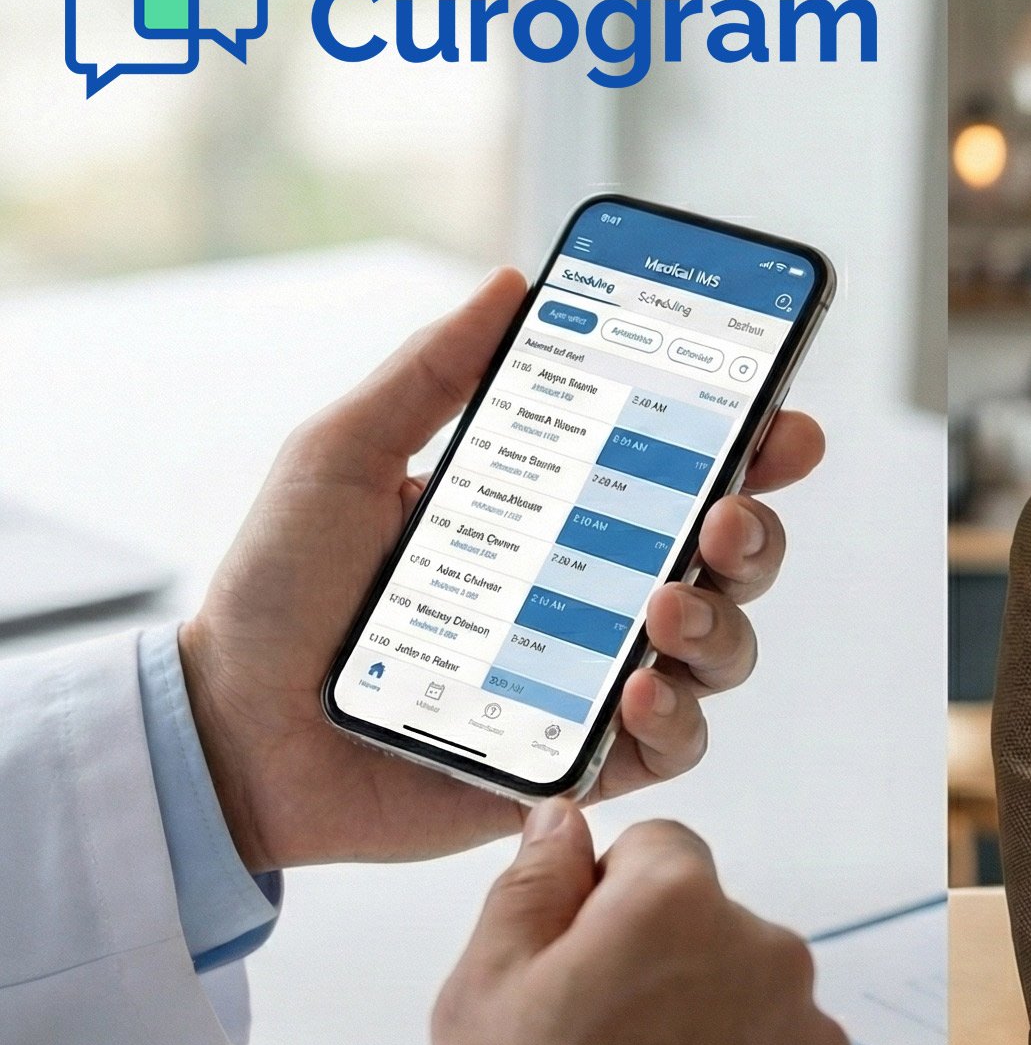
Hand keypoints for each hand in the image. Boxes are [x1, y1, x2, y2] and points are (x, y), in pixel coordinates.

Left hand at [178, 269, 827, 870]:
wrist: (232, 729)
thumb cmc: (279, 594)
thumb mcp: (343, 457)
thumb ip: (429, 374)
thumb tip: (511, 283)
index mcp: (562, 514)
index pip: (685, 472)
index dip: (755, 448)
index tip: (783, 425)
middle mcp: (599, 594)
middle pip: (733, 560)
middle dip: (759, 533)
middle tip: (727, 515)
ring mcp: (598, 680)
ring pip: (723, 650)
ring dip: (722, 623)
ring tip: (667, 608)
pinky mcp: (584, 761)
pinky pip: (675, 746)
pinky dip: (676, 718)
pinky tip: (638, 692)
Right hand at [430, 802, 869, 1044]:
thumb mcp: (482, 993)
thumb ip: (531, 886)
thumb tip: (565, 822)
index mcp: (681, 911)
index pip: (660, 853)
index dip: (609, 903)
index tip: (579, 966)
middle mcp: (772, 961)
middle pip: (716, 937)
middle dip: (666, 977)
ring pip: (760, 1017)